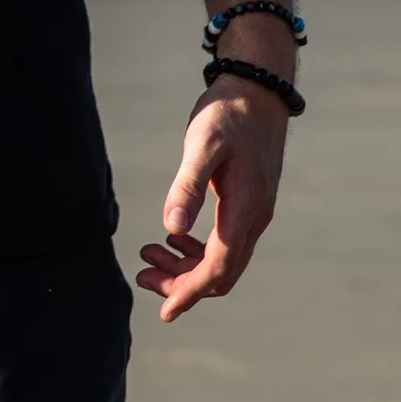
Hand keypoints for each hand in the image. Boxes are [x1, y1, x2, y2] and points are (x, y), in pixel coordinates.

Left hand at [136, 66, 289, 320]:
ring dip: (186, 266)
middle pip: (221, 273)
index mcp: (245, 210)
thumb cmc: (228, 114)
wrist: (258, 90)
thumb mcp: (203, 145)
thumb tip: (172, 230)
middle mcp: (255, 218)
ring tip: (148, 254)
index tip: (163, 311)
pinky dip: (198, 249)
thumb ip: (188, 186)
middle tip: (142, 274)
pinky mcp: (249, 202)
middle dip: (182, 283)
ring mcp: (255, 212)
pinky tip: (173, 237)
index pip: (218, 269)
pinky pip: (225, 242)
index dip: (190, 292)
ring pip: (223, 260)